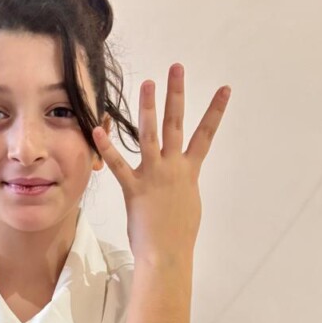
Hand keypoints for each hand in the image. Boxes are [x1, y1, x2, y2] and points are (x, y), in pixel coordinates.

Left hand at [93, 64, 229, 264]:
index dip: (216, 111)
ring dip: (148, 108)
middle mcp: (173, 168)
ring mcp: (154, 176)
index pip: (206, 135)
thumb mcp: (187, 204)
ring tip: (147, 83)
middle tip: (176, 68)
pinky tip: (97, 129)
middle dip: (176, 94)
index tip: (224, 89)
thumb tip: (181, 178)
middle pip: (176, 124)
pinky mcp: (134, 189)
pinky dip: (108, 148)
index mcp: (189, 172)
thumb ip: (182, 184)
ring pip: (150, 136)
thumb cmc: (178, 234)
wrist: (168, 254)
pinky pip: (119, 165)